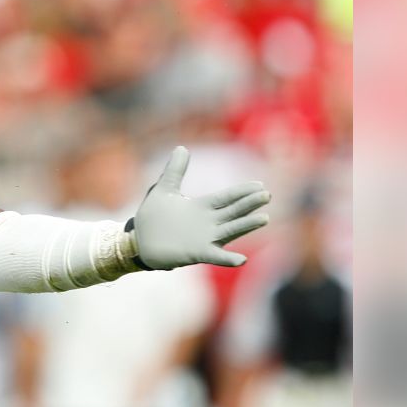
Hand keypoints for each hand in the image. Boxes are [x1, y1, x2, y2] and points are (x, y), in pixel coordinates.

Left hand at [132, 146, 270, 268]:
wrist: (139, 242)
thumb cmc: (153, 217)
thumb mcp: (164, 190)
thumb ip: (174, 171)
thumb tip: (182, 147)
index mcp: (201, 207)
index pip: (226, 197)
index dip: (242, 191)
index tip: (259, 185)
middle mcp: (208, 223)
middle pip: (233, 212)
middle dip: (249, 204)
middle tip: (267, 195)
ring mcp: (205, 239)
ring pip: (230, 231)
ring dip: (246, 226)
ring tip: (264, 218)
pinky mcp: (197, 253)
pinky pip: (216, 256)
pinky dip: (228, 259)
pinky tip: (242, 259)